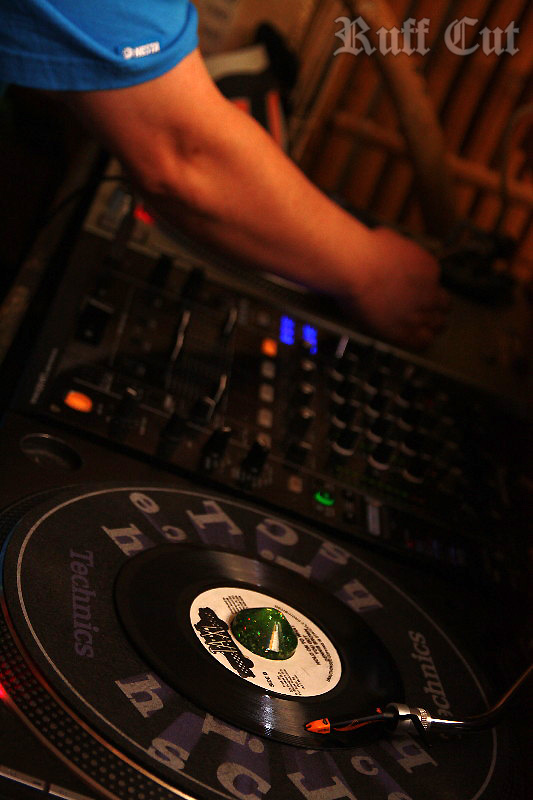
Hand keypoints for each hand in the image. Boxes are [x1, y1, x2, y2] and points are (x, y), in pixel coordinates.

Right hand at [346, 227, 449, 349]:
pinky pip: (421, 342)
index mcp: (429, 269)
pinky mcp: (403, 331)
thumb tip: (393, 253)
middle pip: (443, 307)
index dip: (427, 288)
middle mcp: (429, 293)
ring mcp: (418, 314)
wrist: (355, 267)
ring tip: (422, 328)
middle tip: (424, 310)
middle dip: (435, 308)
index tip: (417, 290)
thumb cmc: (366, 250)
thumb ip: (400, 252)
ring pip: (437, 326)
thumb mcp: (391, 239)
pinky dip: (420, 341)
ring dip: (430, 326)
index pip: (436, 284)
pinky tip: (414, 339)